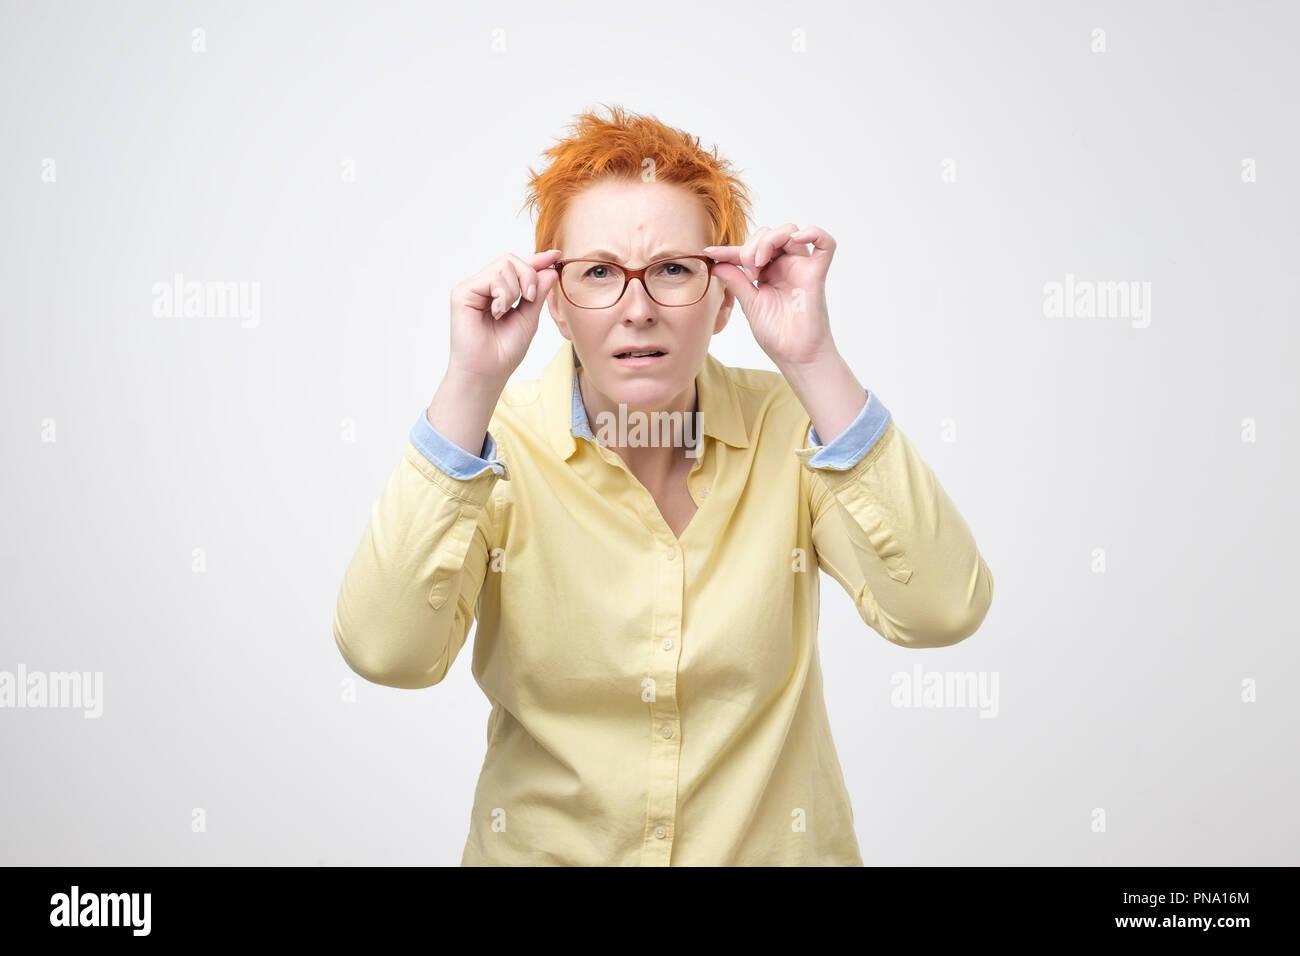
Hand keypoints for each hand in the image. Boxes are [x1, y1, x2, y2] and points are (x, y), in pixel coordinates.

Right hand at [448, 250, 562, 385]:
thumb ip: (537, 293)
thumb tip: (549, 269)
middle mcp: (483, 287)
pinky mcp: (462, 292)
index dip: (537, 260)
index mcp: (499, 293)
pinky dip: (503, 294)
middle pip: (511, 260)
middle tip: (529, 298)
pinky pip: (492, 277)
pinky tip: (497, 312)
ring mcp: (472, 288)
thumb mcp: (529, 318)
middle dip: (529, 275)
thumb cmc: (504, 352)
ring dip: (515, 289)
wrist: (487, 373)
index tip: (557, 255)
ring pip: (504, 265)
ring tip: (507, 311)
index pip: (517, 267)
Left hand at [703, 224, 836, 368]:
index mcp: (769, 273)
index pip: (750, 250)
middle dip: (752, 245)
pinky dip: (813, 233)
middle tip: (747, 271)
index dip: (729, 249)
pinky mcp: (816, 273)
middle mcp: (786, 267)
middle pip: (770, 233)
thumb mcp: (749, 303)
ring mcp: (801, 268)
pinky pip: (825, 243)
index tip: (709, 252)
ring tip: (759, 264)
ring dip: (769, 240)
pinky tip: (796, 239)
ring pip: (790, 231)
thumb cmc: (776, 335)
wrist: (794, 356)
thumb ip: (736, 280)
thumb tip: (716, 263)